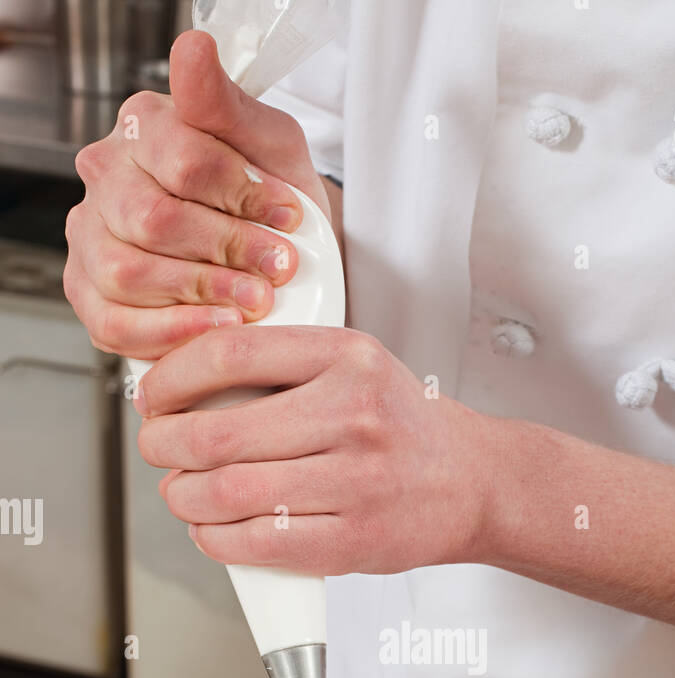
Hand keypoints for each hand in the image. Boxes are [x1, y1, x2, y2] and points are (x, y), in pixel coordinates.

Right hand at [64, 31, 332, 360]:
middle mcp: (106, 177)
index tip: (289, 218)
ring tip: (255, 301)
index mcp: (143, 127)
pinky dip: (173, 332)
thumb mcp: (270, 145)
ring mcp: (90, 237)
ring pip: (128, 272)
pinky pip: (115, 324)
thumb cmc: (271, 198)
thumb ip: (230, 105)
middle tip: (278, 268)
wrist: (280, 254)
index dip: (241, 195)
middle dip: (225, 249)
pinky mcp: (89, 294)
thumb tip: (192, 51)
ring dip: (201, 292)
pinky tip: (218, 328)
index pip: (180, 159)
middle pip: (152, 220)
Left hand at [134, 326, 496, 573]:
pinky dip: (217, 540)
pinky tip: (213, 529)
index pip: (230, 355)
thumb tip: (181, 380)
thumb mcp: (353, 365)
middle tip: (158, 449)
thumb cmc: (400, 426)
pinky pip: (260, 543)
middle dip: (165, 446)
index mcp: (347, 358)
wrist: (471, 482)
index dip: (172, 379)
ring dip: (184, 498)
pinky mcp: (356, 540)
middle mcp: (354, 415)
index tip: (153, 396)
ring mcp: (358, 481)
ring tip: (182, 493)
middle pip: (218, 433)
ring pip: (230, 493)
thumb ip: (280, 364)